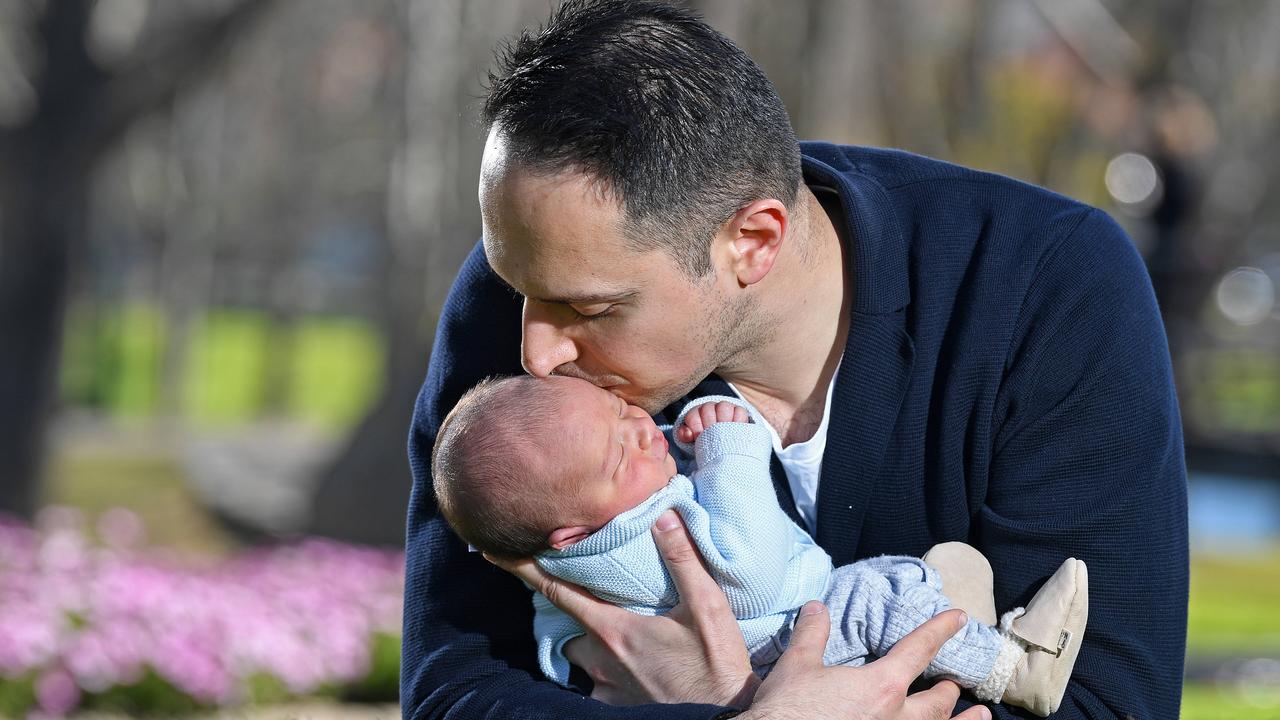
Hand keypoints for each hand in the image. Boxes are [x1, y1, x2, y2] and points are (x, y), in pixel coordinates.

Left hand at [487, 509, 757, 705]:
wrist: (725, 719)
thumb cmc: (716, 665)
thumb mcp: (708, 607)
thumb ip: (682, 560)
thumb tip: (662, 515)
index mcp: (613, 629)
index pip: (557, 591)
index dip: (525, 570)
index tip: (496, 553)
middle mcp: (599, 660)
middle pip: (569, 627)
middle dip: (578, 613)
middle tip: (600, 599)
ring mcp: (604, 689)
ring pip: (581, 659)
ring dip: (593, 645)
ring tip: (624, 636)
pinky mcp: (613, 711)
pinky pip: (596, 689)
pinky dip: (607, 677)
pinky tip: (634, 672)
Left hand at [675, 400, 750, 443]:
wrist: (723, 442)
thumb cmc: (705, 440)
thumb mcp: (693, 439)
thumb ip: (685, 436)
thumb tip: (687, 434)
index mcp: (696, 413)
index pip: (693, 415)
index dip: (695, 426)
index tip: (698, 437)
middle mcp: (710, 408)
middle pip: (708, 409)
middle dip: (709, 425)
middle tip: (712, 438)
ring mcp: (725, 408)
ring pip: (723, 408)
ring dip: (723, 422)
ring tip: (724, 436)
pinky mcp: (739, 411)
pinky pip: (739, 412)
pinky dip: (737, 422)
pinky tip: (735, 431)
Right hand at [741, 603, 991, 719]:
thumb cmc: (789, 709)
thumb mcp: (798, 665)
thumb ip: (813, 634)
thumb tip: (816, 606)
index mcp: (881, 686)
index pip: (918, 649)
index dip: (940, 630)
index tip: (959, 617)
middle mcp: (897, 718)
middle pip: (936, 702)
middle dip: (947, 690)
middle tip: (953, 684)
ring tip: (981, 717)